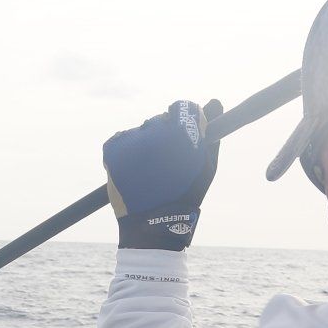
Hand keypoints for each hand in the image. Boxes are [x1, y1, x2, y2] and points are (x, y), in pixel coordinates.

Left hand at [103, 99, 221, 251]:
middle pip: (160, 121)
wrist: (152, 225)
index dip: (186, 122)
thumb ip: (210, 133)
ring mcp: (131, 141)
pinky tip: (132, 170)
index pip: (184, 108)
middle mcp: (155, 131)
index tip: (183, 138)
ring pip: (140, 132)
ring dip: (144, 145)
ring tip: (148, 172)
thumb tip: (215, 102)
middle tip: (164, 164)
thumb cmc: (185, 197)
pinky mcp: (112, 150)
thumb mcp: (206, 166)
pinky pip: (119, 141)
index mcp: (182, 132)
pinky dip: (124, 151)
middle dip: (164, 136)